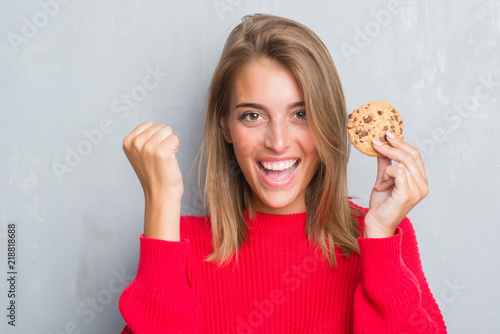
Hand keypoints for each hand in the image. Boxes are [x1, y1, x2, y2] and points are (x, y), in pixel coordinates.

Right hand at [122, 122, 182, 239]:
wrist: (160, 194)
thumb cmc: (154, 174)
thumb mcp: (139, 154)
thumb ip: (142, 138)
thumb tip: (154, 125)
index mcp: (127, 141)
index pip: (150, 124)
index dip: (155, 138)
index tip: (151, 154)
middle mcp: (136, 143)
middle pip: (160, 127)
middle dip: (163, 140)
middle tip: (159, 158)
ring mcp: (148, 147)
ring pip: (168, 131)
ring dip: (170, 144)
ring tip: (164, 159)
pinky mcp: (161, 151)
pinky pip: (175, 139)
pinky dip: (176, 149)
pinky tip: (169, 161)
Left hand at [363, 131, 428, 237]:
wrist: (377, 223)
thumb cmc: (382, 204)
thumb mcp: (384, 178)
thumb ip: (386, 163)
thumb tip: (382, 145)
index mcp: (420, 181)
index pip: (415, 155)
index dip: (402, 143)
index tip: (388, 134)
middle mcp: (423, 185)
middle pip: (411, 156)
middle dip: (392, 146)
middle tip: (377, 141)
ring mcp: (418, 190)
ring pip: (403, 163)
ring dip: (387, 167)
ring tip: (380, 180)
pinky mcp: (408, 194)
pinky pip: (398, 171)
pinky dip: (387, 174)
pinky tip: (380, 185)